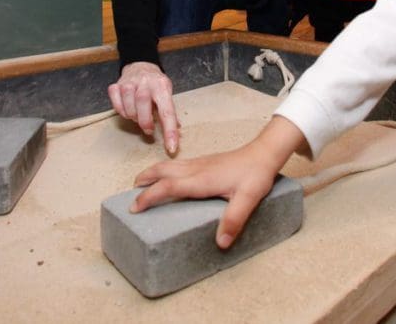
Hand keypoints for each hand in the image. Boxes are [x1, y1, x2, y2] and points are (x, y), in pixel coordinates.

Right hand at [108, 61, 178, 153]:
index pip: (168, 111)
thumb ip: (170, 112)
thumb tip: (177, 132)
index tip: (171, 148)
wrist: (141, 66)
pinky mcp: (117, 85)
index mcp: (162, 86)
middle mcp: (146, 82)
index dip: (170, 131)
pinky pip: (116, 104)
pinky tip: (127, 109)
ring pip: (128, 106)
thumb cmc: (156, 85)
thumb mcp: (166, 94)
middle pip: (143, 104)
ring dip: (133, 116)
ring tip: (138, 115)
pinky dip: (121, 111)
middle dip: (145, 122)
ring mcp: (130, 82)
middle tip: (149, 129)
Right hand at [131, 116, 304, 247]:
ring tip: (142, 186)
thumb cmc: (256, 174)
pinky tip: (168, 180)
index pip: (167, 187)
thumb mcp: (248, 199)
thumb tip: (220, 242)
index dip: (149, 197)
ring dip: (151, 174)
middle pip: (160, 170)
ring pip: (167, 165)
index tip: (135, 209)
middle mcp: (195, 169)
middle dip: (143, 181)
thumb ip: (234, 220)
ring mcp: (199, 163)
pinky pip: (176, 165)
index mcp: (201, 180)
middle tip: (131, 196)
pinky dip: (163, 171)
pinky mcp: (204, 162)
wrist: (264, 152)